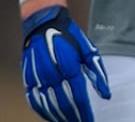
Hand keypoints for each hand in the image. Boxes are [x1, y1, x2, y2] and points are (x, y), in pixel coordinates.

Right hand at [21, 5, 110, 121]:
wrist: (44, 23)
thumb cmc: (71, 37)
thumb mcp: (90, 50)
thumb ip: (98, 74)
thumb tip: (106, 96)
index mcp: (70, 66)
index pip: (78, 97)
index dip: (84, 112)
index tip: (90, 121)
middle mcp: (52, 74)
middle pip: (63, 104)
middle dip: (74, 118)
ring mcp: (37, 77)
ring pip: (48, 106)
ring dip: (59, 118)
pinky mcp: (27, 79)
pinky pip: (34, 101)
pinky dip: (43, 112)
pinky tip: (52, 117)